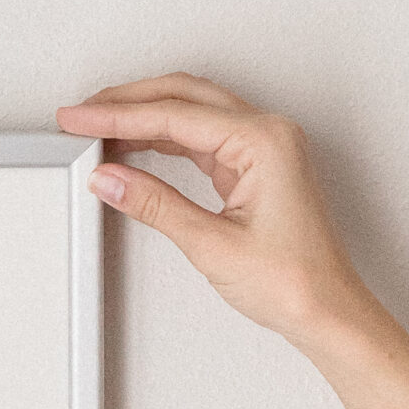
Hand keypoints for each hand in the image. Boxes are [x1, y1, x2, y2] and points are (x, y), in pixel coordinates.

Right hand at [56, 71, 370, 349]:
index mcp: (264, 141)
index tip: (79, 119)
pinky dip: (164, 137)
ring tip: (98, 129)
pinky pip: (202, 136)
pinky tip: (135, 146)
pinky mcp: (257, 166)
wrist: (329, 314)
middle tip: (81, 114)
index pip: (174, 114)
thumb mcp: (212, 245)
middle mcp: (268, 135)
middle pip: (183, 95)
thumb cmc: (295, 283)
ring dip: (144, 116)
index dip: (117, 116)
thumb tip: (111, 178)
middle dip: (127, 101)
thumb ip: (155, 205)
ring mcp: (264, 148)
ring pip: (192, 111)